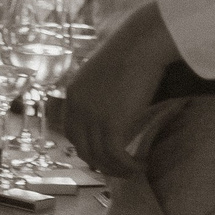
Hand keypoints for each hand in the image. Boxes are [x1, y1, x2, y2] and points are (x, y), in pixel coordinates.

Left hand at [63, 0, 180, 179]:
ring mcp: (92, 116)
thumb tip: (111, 112)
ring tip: (136, 169)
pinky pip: (116, 156)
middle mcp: (77, 107)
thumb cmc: (129, 54)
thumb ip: (99, 94)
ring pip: (100, 157)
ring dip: (119, 169)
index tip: (105, 156)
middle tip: (122, 169)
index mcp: (72, 95)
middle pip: (83, 149)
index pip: (72, 133)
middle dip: (102, 164)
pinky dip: (129, 166)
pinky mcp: (111, 123)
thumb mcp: (103, 75)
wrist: (139, 45)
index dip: (88, 149)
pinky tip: (142, 164)